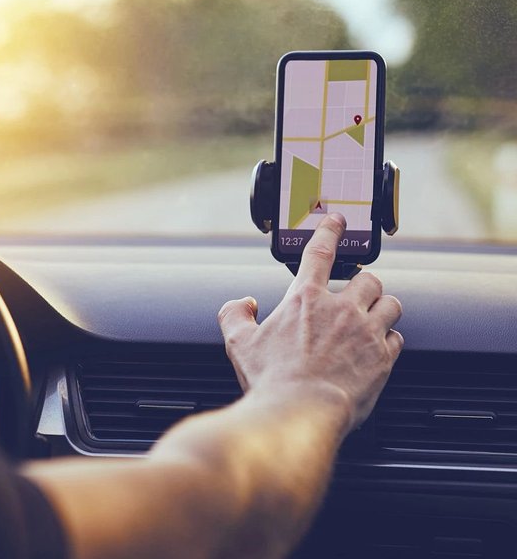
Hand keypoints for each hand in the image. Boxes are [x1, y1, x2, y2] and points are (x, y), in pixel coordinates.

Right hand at [218, 213, 402, 433]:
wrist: (300, 412)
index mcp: (305, 299)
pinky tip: (377, 349)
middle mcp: (340, 309)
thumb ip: (235, 314)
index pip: (321, 252)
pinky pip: (397, 337)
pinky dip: (389, 340)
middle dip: (364, 284)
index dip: (330, 230)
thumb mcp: (238, 343)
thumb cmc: (270, 380)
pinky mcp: (383, 357)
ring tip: (373, 317)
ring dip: (383, 307)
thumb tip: (244, 304)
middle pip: (369, 279)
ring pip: (391, 304)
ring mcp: (365, 332)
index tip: (337, 220)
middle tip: (355, 296)